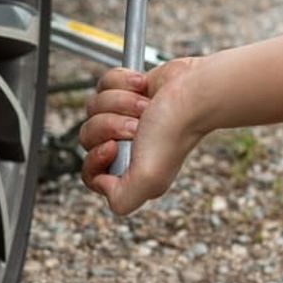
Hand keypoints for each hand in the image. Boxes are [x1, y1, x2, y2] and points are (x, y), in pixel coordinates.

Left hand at [79, 57, 211, 214]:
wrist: (194, 89)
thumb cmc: (174, 129)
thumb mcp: (148, 180)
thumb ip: (122, 200)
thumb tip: (101, 184)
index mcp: (131, 172)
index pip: (91, 173)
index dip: (96, 157)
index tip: (113, 146)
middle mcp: (128, 147)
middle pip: (88, 136)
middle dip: (110, 125)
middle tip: (137, 125)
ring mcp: (125, 117)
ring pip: (94, 107)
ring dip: (120, 101)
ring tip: (145, 105)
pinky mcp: (128, 91)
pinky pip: (104, 84)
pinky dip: (122, 82)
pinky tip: (143, 88)